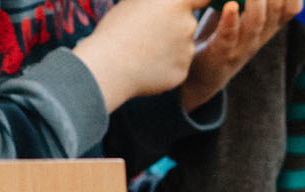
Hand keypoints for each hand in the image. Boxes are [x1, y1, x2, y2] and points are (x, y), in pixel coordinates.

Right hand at [73, 0, 209, 111]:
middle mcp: (188, 25)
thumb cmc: (117, 29)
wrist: (108, 66)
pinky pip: (176, 66)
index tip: (190, 6)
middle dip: (173, 27)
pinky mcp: (182, 72)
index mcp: (176, 2)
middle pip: (187, 23)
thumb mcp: (136, 2)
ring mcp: (187, 51)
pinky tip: (146, 66)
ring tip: (143, 51)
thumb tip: (167, 3)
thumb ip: (159, 1)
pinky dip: (165, 66)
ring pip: (182, 46)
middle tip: (148, 33)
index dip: (195, 2)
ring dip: (168, 47)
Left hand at [181, 0, 301, 110]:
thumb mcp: (239, 12)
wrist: (199, 75)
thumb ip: (249, 0)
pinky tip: (230, 5)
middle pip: (278, 10)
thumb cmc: (220, 35)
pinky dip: (230, 20)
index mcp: (267, 25)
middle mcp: (259, 36)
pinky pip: (229, 36)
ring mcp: (242, 46)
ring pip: (258, 22)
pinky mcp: (221, 53)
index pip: (291, 7)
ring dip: (256, 1)